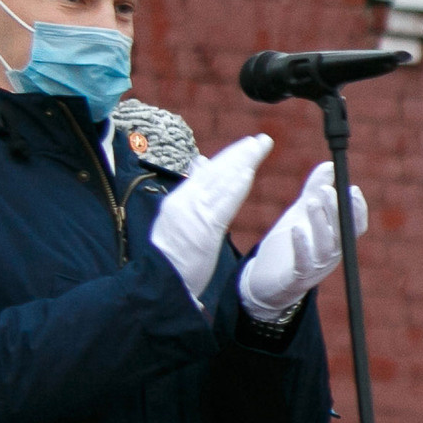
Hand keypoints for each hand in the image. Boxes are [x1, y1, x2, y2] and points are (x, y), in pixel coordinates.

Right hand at [149, 133, 269, 307]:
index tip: (247, 145)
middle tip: (261, 140)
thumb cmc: (172, 256)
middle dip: (240, 153)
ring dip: (242, 162)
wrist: (160, 283)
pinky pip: (222, 204)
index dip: (229, 157)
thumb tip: (200, 163)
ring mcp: (193, 214)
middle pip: (216, 171)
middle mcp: (185, 201)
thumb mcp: (178, 221)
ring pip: (221, 182)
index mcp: (180, 200)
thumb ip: (191, 193)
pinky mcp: (203, 229)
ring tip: (259, 147)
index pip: (208, 172)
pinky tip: (248, 173)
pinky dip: (234, 187)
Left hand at [240, 160, 367, 322]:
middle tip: (326, 189)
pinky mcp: (297, 277)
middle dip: (336, 210)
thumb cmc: (287, 243)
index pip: (354, 226)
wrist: (264, 278)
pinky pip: (303, 263)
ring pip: (325, 246)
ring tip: (310, 201)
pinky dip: (302, 246)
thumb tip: (330, 165)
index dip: (357, 210)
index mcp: (335, 239)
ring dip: (320, 223)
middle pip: (341, 232)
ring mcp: (316, 267)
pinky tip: (296, 229)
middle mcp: (331, 254)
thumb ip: (314, 189)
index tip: (351, 189)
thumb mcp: (301, 212)